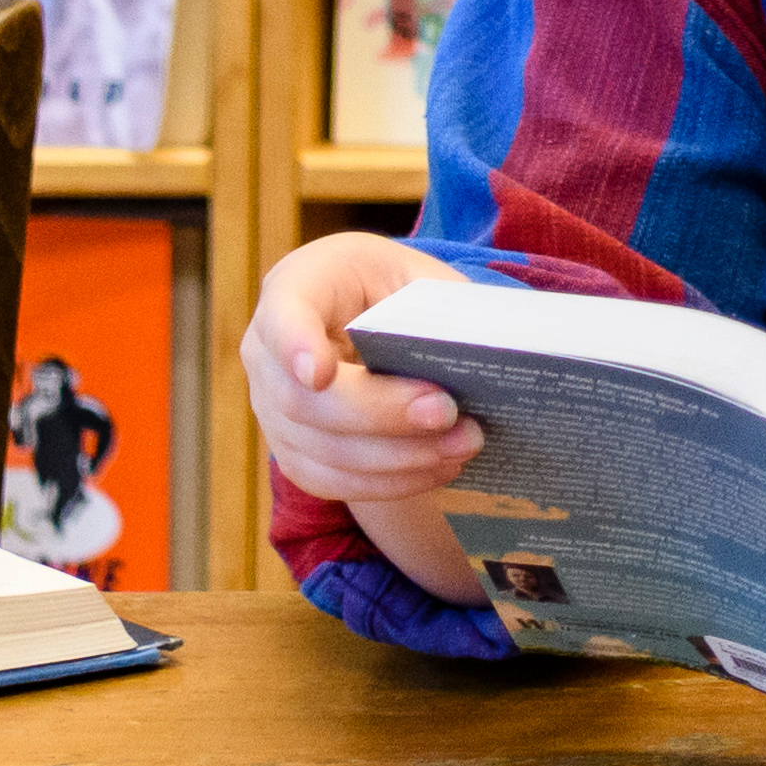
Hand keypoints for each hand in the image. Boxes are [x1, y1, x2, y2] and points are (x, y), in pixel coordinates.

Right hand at [244, 233, 488, 598]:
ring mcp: (272, 406)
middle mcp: (268, 349)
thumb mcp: (425, 283)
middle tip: (448, 412)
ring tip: (464, 445)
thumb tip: (498, 350)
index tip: (320, 373)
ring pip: (319, 450)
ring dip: (396, 457)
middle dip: (380, 413)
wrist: (380, 329)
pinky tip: (439, 469)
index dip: (293, 344)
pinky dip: (389, 482)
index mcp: (300, 285)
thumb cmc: (404, 298)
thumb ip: (445, 313)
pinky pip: (330, 481)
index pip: (281, 314)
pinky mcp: (294, 451)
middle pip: (304, 400)